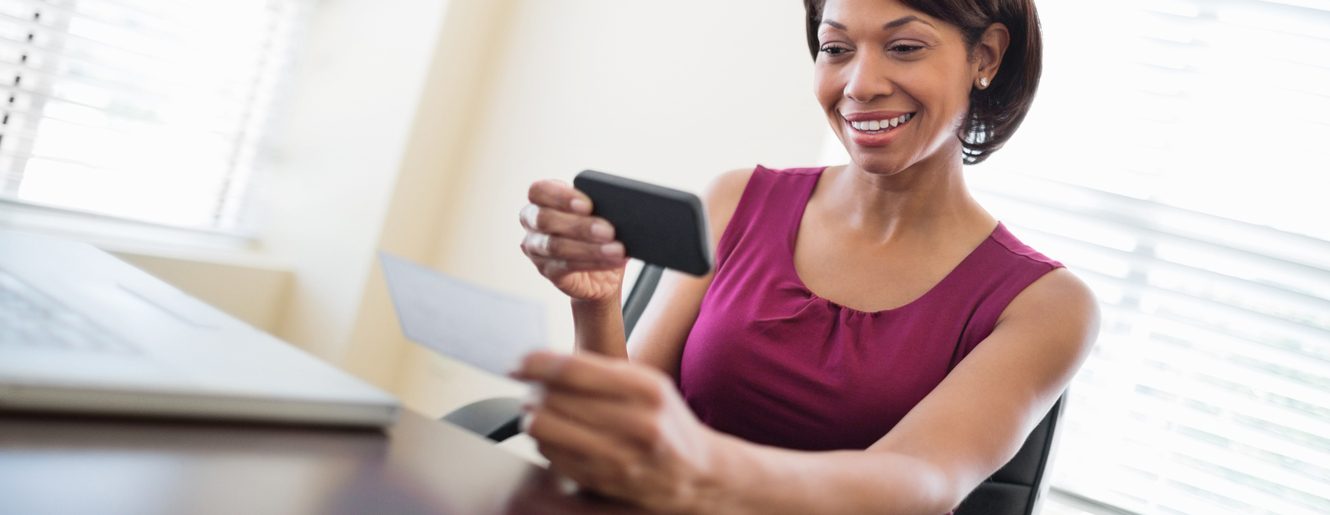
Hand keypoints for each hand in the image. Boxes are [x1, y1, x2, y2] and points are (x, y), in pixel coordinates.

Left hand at [511, 351, 722, 513]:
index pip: (572, 369)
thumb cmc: (667, 422)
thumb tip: (541, 362)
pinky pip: (550, 455)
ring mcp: (619, 457)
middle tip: (532, 390)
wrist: (698, 473)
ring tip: (541, 412)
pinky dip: (544, 441)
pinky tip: (556, 435)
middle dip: (532, 391)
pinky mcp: (604, 481)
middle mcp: (636, 423)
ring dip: (533, 417)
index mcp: (646, 389)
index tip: (518, 363)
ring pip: (545, 428)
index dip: (535, 364)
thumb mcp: (648, 384)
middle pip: (552, 399)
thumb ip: (601, 370)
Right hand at [521, 180, 626, 301]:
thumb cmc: (599, 233)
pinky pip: (567, 266)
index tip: (588, 205)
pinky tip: (613, 260)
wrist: (602, 272)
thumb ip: (600, 206)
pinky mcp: (548, 271)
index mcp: (542, 200)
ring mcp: (536, 249)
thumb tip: (617, 208)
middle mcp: (533, 223)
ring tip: (616, 249)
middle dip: (579, 225)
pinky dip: (594, 262)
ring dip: (590, 247)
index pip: (539, 190)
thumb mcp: (600, 213)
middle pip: (545, 219)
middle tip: (609, 230)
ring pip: (556, 246)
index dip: (560, 196)